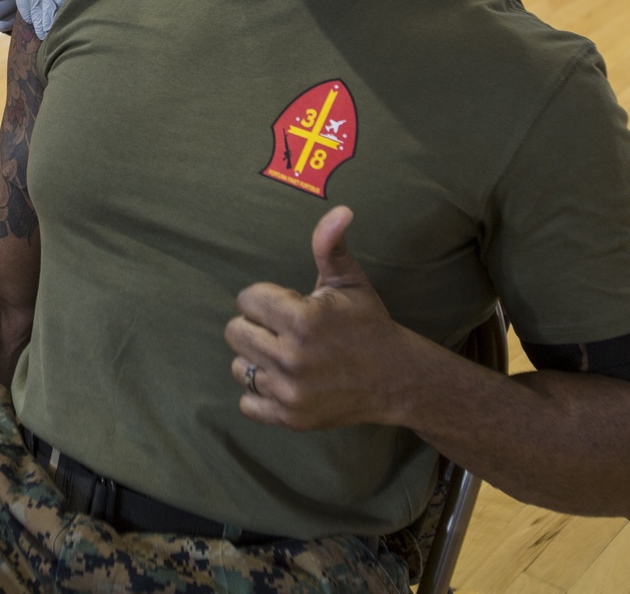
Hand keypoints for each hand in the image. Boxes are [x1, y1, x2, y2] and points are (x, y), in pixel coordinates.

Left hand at [225, 206, 410, 430]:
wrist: (394, 378)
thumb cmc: (367, 322)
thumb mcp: (350, 280)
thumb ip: (331, 245)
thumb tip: (339, 210)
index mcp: (302, 319)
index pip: (247, 299)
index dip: (266, 297)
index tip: (289, 303)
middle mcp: (291, 358)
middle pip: (235, 331)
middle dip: (256, 324)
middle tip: (283, 328)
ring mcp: (289, 393)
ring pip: (238, 366)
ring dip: (256, 358)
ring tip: (284, 353)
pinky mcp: (289, 418)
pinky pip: (247, 402)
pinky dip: (260, 392)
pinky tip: (284, 379)